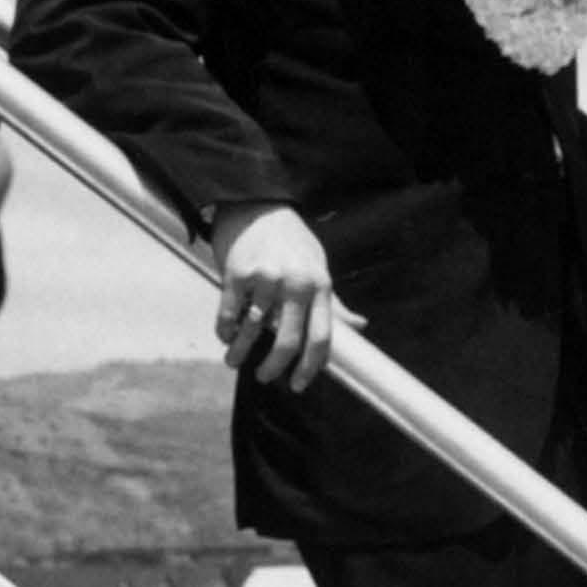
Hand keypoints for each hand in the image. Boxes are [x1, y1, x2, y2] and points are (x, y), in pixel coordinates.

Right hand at [213, 206, 347, 390]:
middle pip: (287, 340)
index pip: (322, 336)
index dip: (310, 367)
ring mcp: (265, 278)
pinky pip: (230, 314)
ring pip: (253, 331)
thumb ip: (335, 302)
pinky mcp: (237, 273)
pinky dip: (226, 331)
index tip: (298, 384)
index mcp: (320, 284)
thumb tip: (361, 326)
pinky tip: (226, 337)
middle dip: (274, 368)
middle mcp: (296, 283)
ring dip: (240, 353)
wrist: (256, 202)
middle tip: (265, 377)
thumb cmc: (291, 239)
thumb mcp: (319, 266)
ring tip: (234, 361)